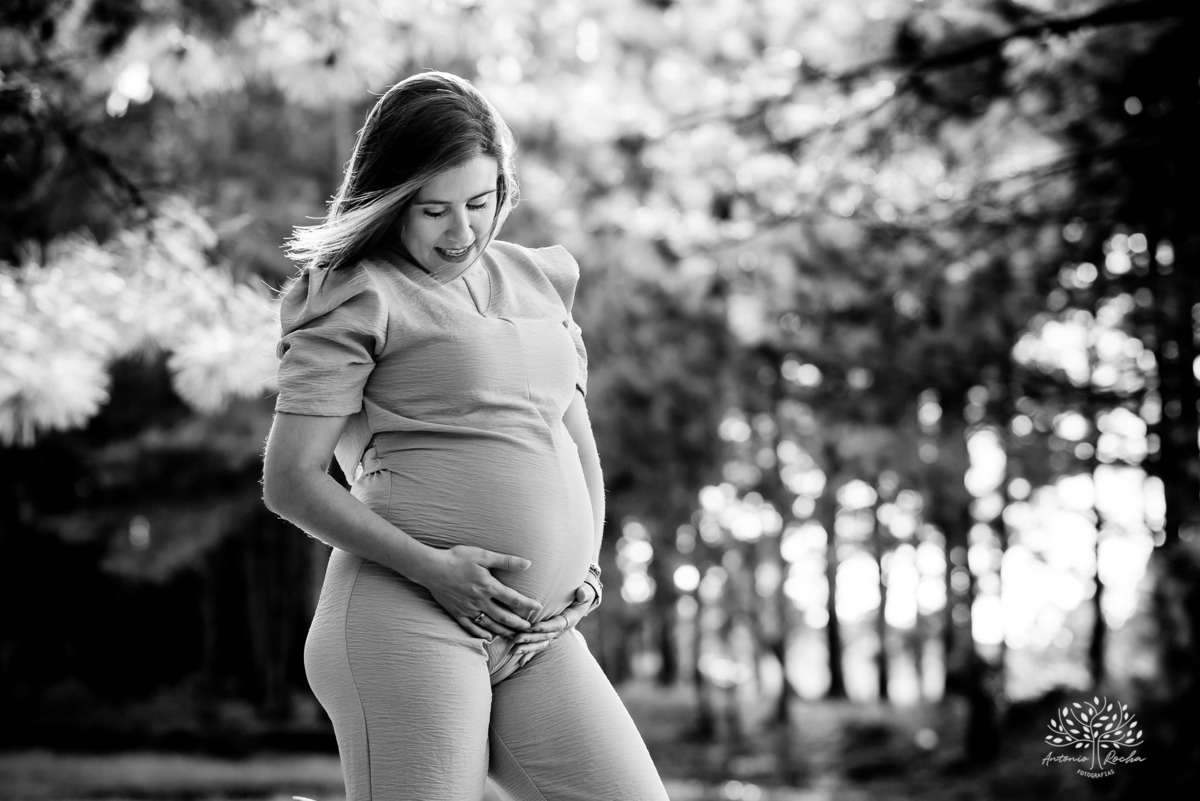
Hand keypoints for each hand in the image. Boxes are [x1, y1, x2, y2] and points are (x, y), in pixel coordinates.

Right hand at [422, 545, 542, 639]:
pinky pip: (471, 628)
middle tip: (530, 629)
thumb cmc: (457, 558)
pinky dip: (480, 634)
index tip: (538, 608)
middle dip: (519, 623)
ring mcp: (468, 609)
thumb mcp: (483, 555)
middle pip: (504, 616)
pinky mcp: (456, 613)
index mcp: (489, 586)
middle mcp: (480, 601)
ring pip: (489, 624)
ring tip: (514, 635)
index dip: (528, 605)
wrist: (431, 568)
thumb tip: (528, 563)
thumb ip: (506, 561)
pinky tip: (488, 638)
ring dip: (503, 630)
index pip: (514, 599)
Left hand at [509, 582, 597, 666]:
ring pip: (540, 643)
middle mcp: (561, 629)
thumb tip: (581, 594)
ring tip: (514, 651)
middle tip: (517, 638)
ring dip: (527, 648)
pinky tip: (519, 662)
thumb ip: (584, 593)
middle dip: (531, 638)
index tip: (534, 627)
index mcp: (570, 619)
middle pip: (545, 636)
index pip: (557, 625)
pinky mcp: (548, 636)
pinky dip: (529, 654)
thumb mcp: (586, 592)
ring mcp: (554, 634)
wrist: (581, 601)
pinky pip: (539, 646)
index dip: (546, 627)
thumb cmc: (582, 594)